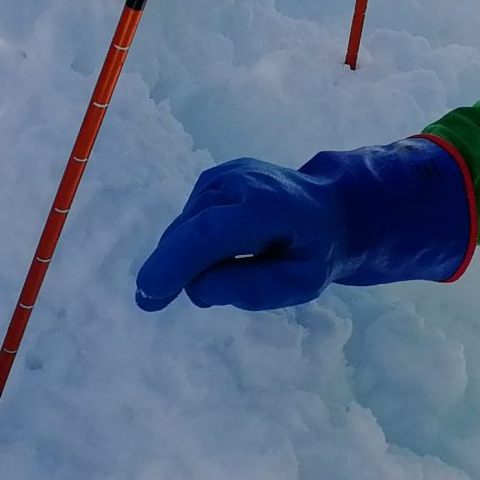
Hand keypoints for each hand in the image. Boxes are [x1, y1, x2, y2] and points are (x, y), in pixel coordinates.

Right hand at [134, 137, 473, 311]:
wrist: (330, 207)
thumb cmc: (316, 252)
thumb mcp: (300, 284)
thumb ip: (252, 289)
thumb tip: (197, 288)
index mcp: (266, 206)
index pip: (208, 235)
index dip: (174, 263)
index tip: (148, 292)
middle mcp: (237, 181)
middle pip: (187, 232)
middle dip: (167, 268)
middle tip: (151, 303)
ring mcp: (221, 176)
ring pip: (184, 229)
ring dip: (190, 258)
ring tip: (233, 267)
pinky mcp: (210, 179)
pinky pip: (189, 222)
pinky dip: (194, 244)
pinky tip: (223, 253)